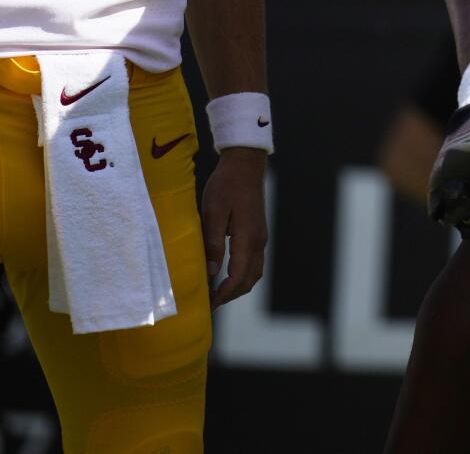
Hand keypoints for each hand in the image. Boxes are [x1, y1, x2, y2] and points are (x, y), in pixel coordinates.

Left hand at [201, 147, 268, 306]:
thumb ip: (213, 242)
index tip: (208, 304)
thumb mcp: (212, 212)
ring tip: (216, 292)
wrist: (246, 165)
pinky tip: (226, 274)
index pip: (238, 277)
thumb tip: (212, 271)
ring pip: (254, 272)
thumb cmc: (226, 185)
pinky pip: (254, 262)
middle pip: (249, 280)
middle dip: (230, 295)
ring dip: (237, 286)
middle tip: (209, 302)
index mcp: (248, 238)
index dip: (224, 295)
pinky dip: (242, 275)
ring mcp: (261, 237)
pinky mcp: (258, 233)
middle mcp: (258, 241)